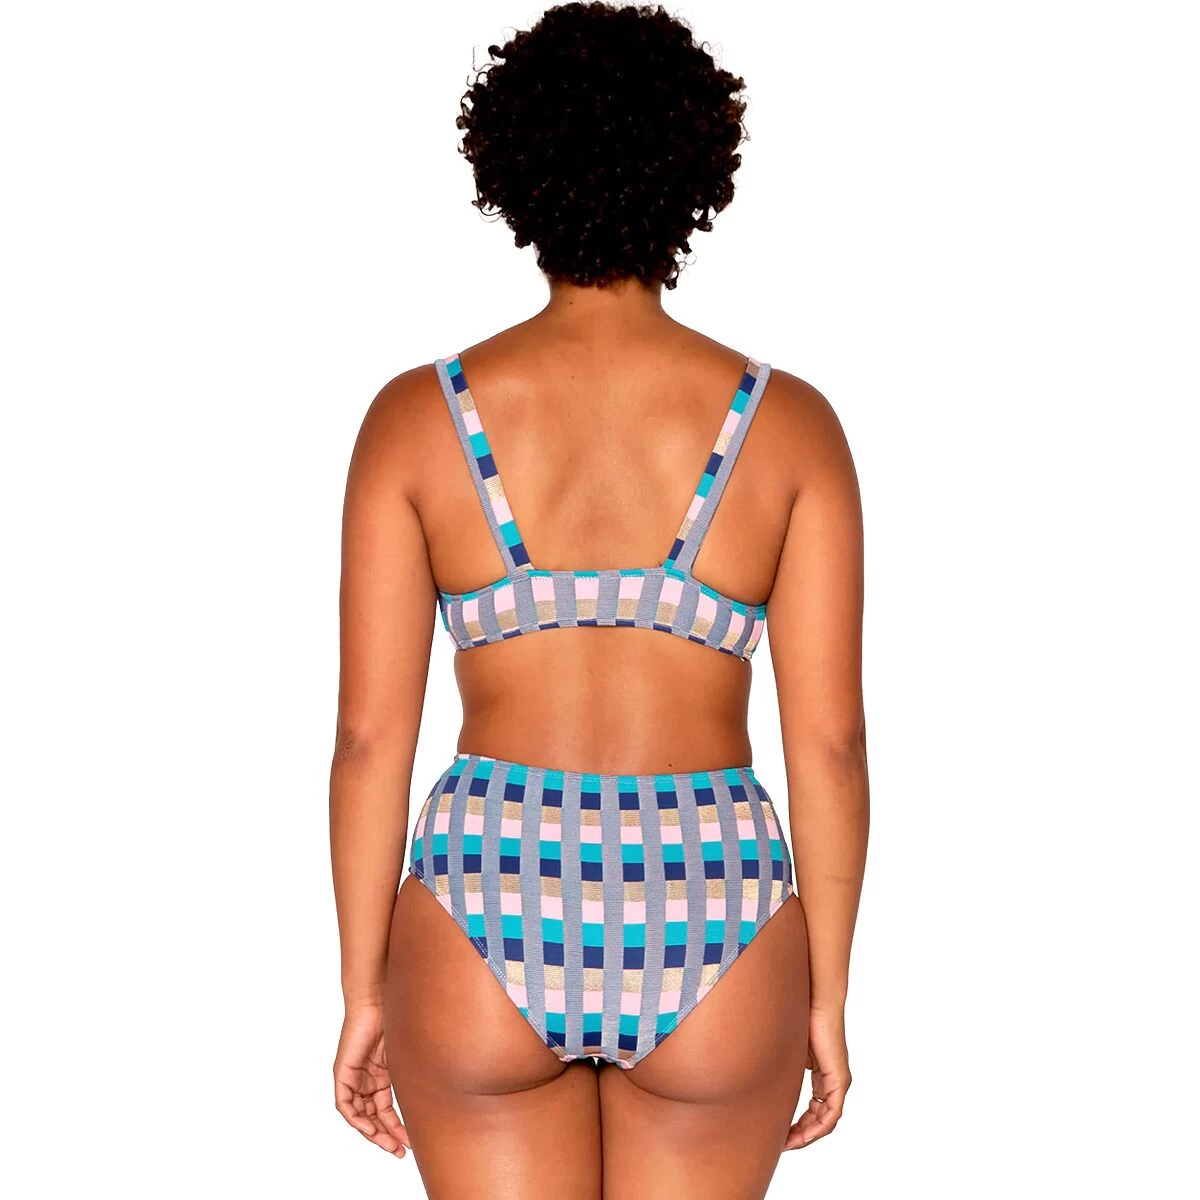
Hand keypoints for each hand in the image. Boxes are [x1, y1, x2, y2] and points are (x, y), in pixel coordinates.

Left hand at [333, 1002, 409, 1158]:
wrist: (377, 998)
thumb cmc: (395, 1017)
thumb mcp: (407, 1053)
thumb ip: (414, 1071)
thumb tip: (440, 1085)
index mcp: (381, 1075)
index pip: (385, 1109)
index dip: (396, 1127)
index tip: (409, 1142)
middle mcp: (366, 1079)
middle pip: (373, 1116)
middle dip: (387, 1135)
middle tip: (401, 1150)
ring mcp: (354, 1076)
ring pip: (360, 1114)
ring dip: (373, 1132)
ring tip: (389, 1144)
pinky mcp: (343, 1072)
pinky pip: (345, 1104)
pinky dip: (356, 1118)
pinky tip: (369, 1128)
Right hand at [784, 1006, 850, 1149]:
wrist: (817, 1002)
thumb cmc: (802, 1017)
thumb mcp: (790, 1049)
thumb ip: (784, 1065)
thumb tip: (764, 1072)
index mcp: (822, 1075)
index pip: (813, 1109)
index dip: (799, 1125)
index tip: (782, 1133)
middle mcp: (833, 1082)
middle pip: (820, 1120)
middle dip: (801, 1135)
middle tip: (782, 1144)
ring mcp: (838, 1082)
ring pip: (826, 1121)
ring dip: (808, 1135)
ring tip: (789, 1143)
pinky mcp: (839, 1079)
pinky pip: (831, 1113)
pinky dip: (818, 1127)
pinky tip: (803, 1134)